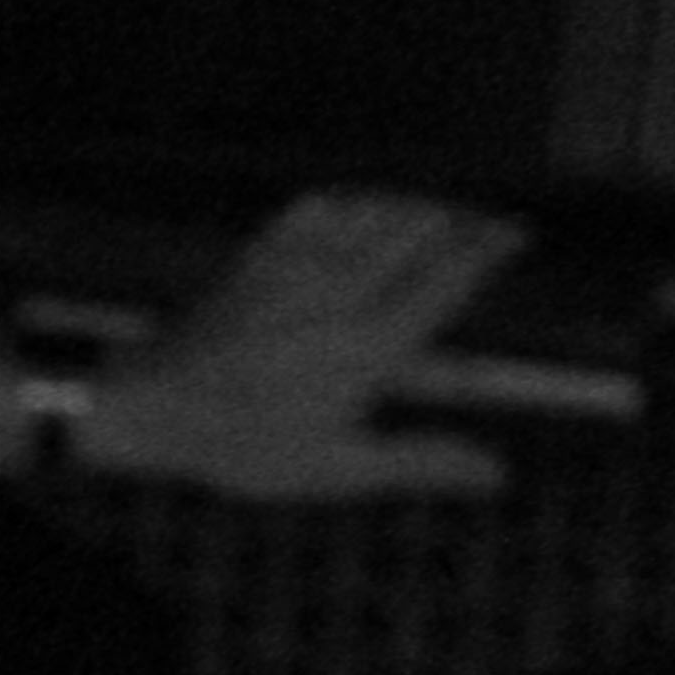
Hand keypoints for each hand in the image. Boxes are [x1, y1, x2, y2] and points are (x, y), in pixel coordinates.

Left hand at [63, 189, 516, 501]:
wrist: (155, 409)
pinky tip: (367, 206)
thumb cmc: (246, 447)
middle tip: (491, 221)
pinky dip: (356, 200)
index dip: (490, 248)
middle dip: (464, 218)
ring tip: (442, 214)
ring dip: (417, 206)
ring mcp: (299, 264)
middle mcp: (341, 293)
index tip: (519, 233)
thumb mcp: (338, 469)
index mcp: (369, 347)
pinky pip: (323, 205)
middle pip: (423, 230)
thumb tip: (497, 474)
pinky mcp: (262, 252)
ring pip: (378, 210)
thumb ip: (421, 462)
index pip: (449, 278)